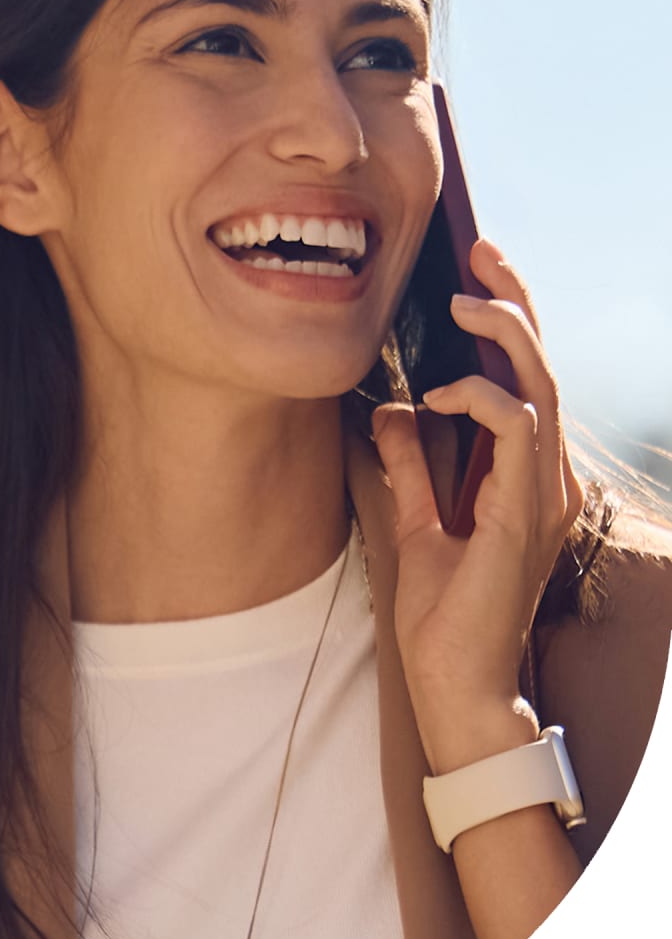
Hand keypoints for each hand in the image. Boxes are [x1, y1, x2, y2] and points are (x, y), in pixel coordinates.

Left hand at [371, 239, 583, 774]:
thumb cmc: (444, 616)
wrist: (456, 684)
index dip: (509, 321)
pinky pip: (520, 428)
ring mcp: (544, 495)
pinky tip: (440, 398)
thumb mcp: (416, 521)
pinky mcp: (527, 512)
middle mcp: (547, 479)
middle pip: (542, 368)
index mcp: (528, 478)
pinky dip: (482, 400)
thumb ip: (409, 464)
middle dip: (514, 304)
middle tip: (479, 254)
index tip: (474, 273)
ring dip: (503, 335)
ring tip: (461, 304)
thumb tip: (392, 409)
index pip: (527, 380)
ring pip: (540, 385)